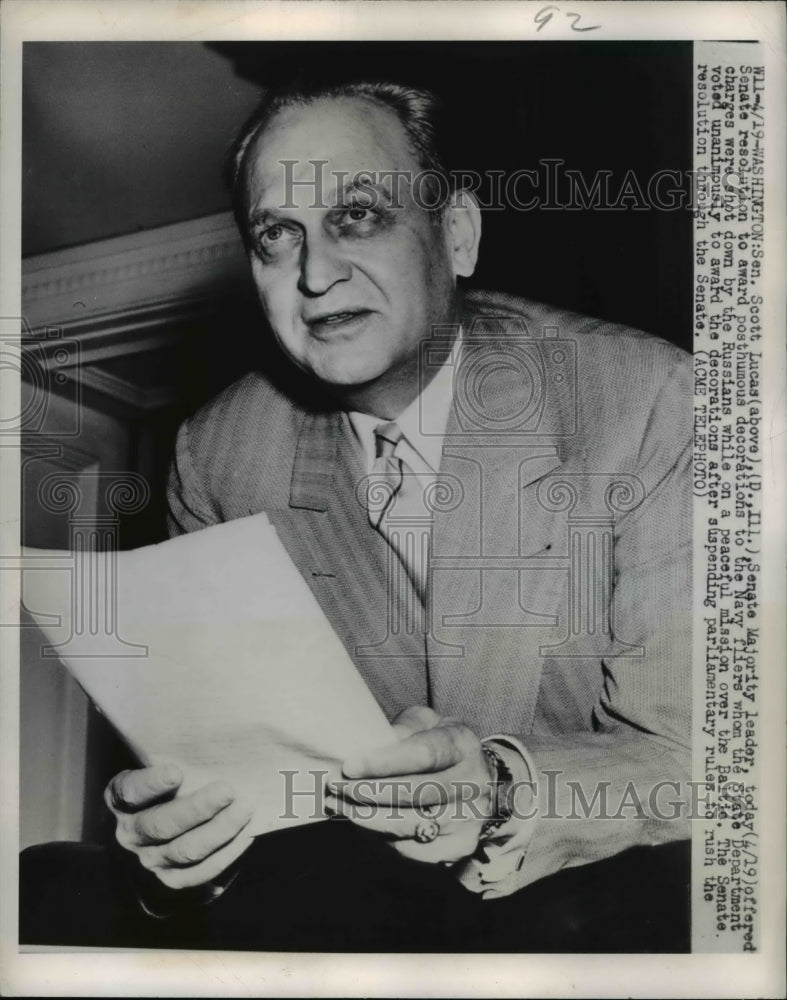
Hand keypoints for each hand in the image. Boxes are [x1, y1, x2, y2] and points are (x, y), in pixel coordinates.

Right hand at [105, 764, 253, 890]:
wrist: (164, 821)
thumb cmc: (172, 781)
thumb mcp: (162, 764)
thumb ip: (177, 757)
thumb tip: (212, 737)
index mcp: (121, 799)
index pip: (130, 792)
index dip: (151, 784)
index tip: (176, 773)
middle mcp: (131, 832)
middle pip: (162, 825)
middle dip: (197, 808)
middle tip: (228, 790)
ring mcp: (151, 858)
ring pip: (185, 851)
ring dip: (219, 830)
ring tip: (245, 809)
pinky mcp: (172, 878)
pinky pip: (200, 872)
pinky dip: (226, 853)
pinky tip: (245, 834)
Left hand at [326, 706, 495, 863]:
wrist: (483, 784)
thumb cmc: (442, 748)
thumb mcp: (428, 724)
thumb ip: (403, 728)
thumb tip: (369, 744)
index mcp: (463, 746)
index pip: (424, 754)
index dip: (384, 762)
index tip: (349, 766)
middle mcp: (472, 784)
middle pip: (414, 793)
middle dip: (367, 791)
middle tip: (333, 786)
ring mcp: (468, 820)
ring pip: (408, 825)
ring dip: (365, 817)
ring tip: (336, 804)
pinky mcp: (458, 848)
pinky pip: (411, 848)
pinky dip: (380, 837)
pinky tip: (362, 822)